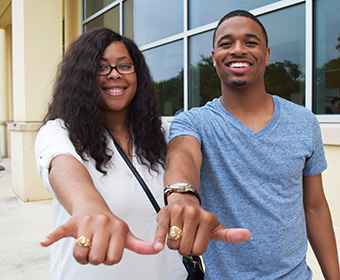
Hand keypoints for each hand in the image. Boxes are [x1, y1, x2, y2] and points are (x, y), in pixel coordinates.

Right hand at [40, 212, 162, 264]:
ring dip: (81, 255)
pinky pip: (60, 232)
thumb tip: (160, 249)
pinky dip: (52, 237)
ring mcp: (87, 223)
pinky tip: (44, 241)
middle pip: (96, 259)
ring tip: (85, 245)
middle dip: (94, 258)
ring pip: (80, 254)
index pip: (113, 258)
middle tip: (96, 247)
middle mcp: (104, 223)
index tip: (109, 250)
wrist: (92, 206)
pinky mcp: (72, 222)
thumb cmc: (110, 225)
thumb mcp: (126, 233)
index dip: (109, 259)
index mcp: (118, 227)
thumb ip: (141, 244)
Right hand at [154, 193, 250, 255]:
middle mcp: (193, 214)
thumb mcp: (215, 226)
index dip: (195, 248)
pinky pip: (160, 233)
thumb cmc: (198, 218)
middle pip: (185, 249)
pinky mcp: (164, 214)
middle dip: (184, 247)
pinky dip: (158, 241)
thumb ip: (230, 234)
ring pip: (173, 244)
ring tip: (177, 231)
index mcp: (207, 218)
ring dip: (173, 243)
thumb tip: (247, 234)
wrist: (183, 200)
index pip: (198, 250)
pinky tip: (158, 246)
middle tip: (186, 236)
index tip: (196, 239)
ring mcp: (178, 213)